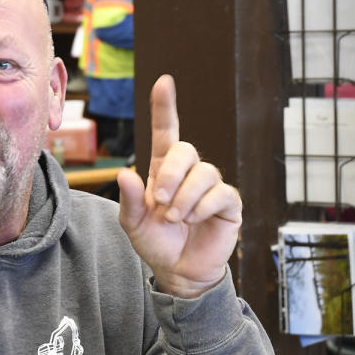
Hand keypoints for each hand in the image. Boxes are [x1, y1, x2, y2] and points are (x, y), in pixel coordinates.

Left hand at [116, 74, 241, 297]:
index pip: (165, 132)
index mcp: (163, 171)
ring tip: (176, 219)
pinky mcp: (229, 203)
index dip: (164, 107)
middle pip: (185, 150)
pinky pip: (220, 193)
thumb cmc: (156, 243)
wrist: (179, 271)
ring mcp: (211, 186)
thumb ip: (130, 201)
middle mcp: (189, 173)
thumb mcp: (133, 225)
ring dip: (184, 198)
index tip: (164, 82)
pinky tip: (194, 221)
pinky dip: (202, 208)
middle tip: (161, 203)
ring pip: (204, 173)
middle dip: (170, 175)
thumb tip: (125, 174)